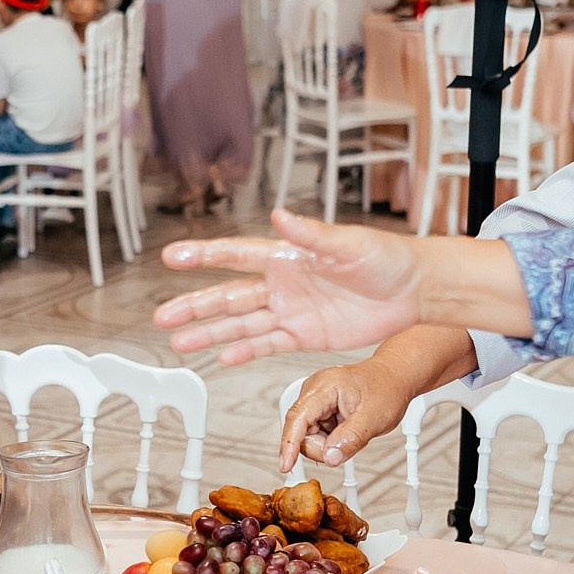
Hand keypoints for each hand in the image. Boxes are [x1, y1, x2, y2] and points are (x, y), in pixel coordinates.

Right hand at [156, 212, 434, 364]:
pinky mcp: (304, 335)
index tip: (172, 257)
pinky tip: (222, 358)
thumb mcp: (348, 243)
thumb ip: (311, 235)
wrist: (411, 290)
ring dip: (210, 333)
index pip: (235, 255)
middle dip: (194, 306)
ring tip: (179, 343)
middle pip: (228, 296)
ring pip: (240, 324)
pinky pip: (267, 345)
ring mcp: (290, 311)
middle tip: (163, 316)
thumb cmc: (383, 258)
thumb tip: (279, 216)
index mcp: (286, 255)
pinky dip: (244, 351)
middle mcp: (281, 283)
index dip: (202, 256)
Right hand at [277, 358, 411, 475]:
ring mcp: (315, 400)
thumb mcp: (375, 418)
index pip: (298, 418)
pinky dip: (330, 439)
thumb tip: (329, 457)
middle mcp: (314, 391)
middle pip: (301, 431)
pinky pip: (316, 433)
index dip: (289, 444)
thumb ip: (351, 439)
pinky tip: (346, 430)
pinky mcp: (319, 409)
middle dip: (322, 446)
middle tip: (348, 441)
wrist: (394, 377)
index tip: (286, 465)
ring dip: (327, 443)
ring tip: (350, 431)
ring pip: (308, 435)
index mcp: (324, 387)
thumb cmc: (386, 389)